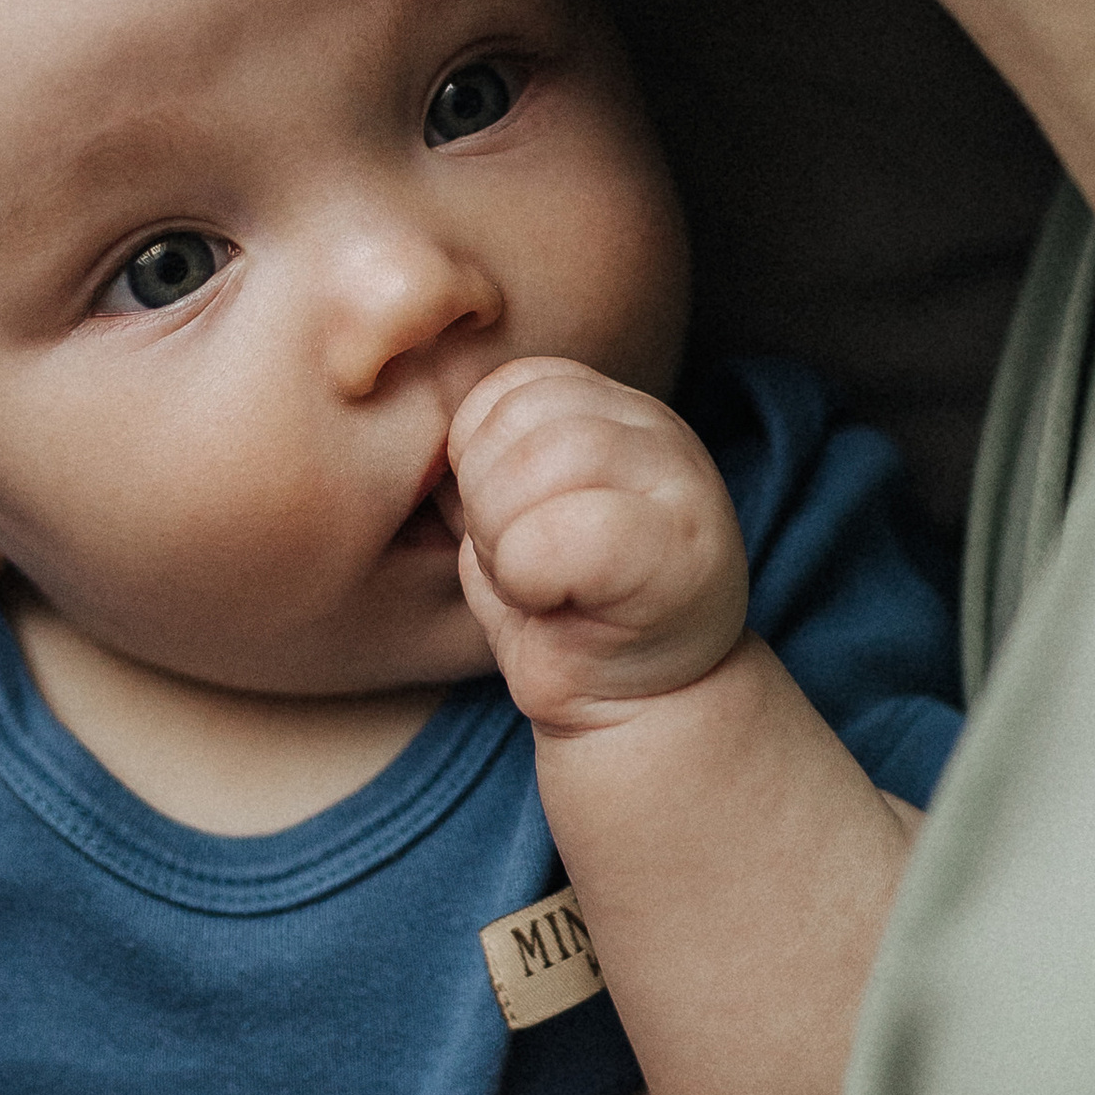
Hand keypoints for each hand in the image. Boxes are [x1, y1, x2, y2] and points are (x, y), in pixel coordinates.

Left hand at [449, 361, 749, 730]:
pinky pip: (569, 534)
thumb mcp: (507, 514)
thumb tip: (412, 420)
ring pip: (544, 463)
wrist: (633, 709)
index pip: (512, 385)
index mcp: (613, 410)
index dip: (476, 457)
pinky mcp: (682, 555)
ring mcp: (680, 486)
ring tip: (535, 584)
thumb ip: (484, 457)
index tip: (502, 525)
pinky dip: (530, 575)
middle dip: (485, 502)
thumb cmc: (559, 612)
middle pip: (524, 420)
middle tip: (517, 565)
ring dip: (505, 540)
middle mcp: (657, 432)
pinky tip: (554, 605)